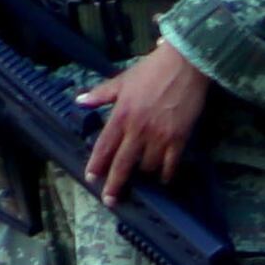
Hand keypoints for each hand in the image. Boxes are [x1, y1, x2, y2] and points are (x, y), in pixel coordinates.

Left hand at [79, 40, 212, 200]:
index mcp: (122, 115)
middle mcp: (138, 129)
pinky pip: (170, 164)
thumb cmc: (152, 70)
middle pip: (123, 164)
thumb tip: (80, 101)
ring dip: (143, 174)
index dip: (96, 164)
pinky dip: (166, 174)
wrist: (185, 64)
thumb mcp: (122, 80)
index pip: (104, 146)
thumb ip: (101, 94)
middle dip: (115, 184)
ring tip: (141, 177)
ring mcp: (159, 136)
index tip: (91, 178)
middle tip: (110, 200)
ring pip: (147, 166)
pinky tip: (163, 179)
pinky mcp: (179, 138)